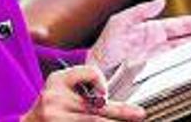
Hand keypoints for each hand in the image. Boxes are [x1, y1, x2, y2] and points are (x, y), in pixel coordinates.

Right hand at [22, 64, 144, 120]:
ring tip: (131, 119)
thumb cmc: (51, 108)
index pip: (89, 73)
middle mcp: (54, 98)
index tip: (103, 95)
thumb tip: (111, 97)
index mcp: (56, 80)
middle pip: (96, 107)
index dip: (101, 83)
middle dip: (120, 112)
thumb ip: (83, 87)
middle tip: (139, 114)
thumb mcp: (60, 89)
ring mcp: (56, 118)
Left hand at [86, 0, 190, 74]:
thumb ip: (139, 11)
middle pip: (189, 39)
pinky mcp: (156, 74)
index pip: (182, 24)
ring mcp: (158, 59)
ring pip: (186, 53)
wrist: (95, 74)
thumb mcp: (118, 23)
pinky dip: (190, 66)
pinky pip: (177, 68)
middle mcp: (158, 44)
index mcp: (152, 30)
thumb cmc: (103, 49)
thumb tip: (161, 1)